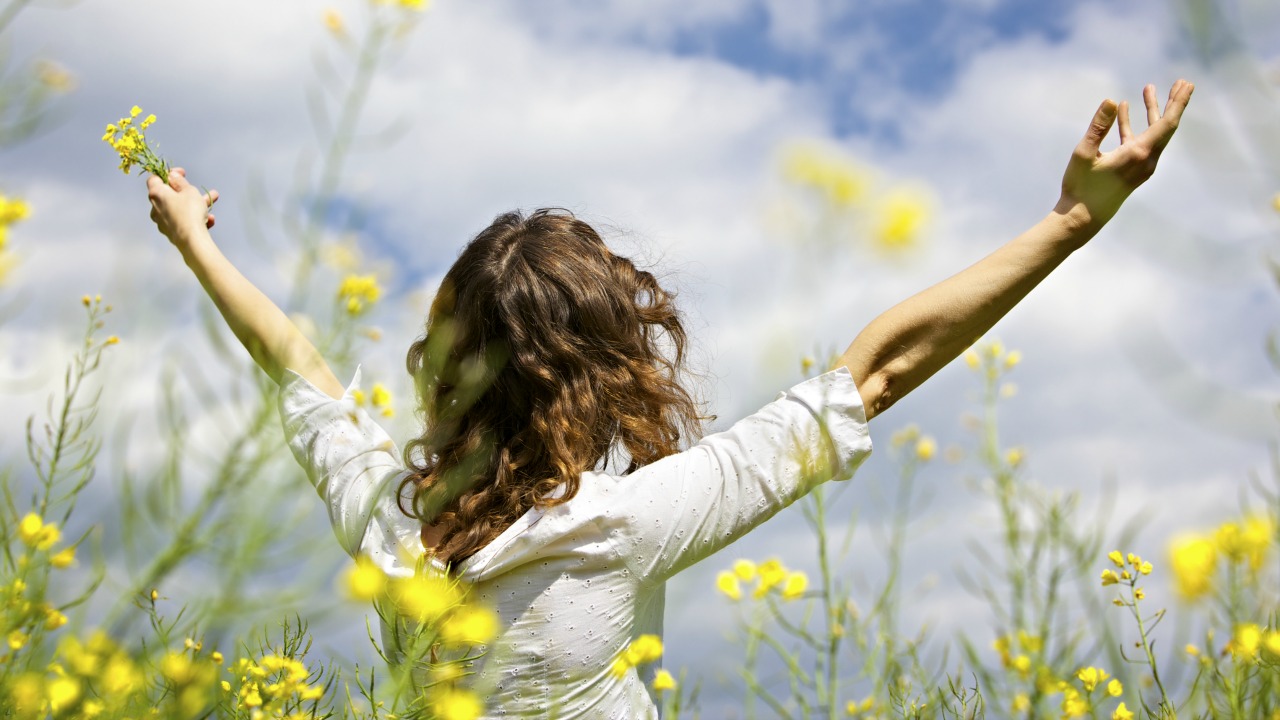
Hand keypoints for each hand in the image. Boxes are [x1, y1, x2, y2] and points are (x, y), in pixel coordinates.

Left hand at [147, 167, 218, 243]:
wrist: (192, 240)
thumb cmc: (190, 211)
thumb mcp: (189, 191)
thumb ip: (180, 181)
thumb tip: (171, 176)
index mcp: (156, 194)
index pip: (155, 178)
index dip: (168, 173)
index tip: (182, 173)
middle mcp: (155, 207)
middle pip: (170, 195)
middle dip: (187, 191)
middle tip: (200, 189)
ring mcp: (162, 221)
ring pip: (179, 208)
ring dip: (195, 205)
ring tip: (212, 202)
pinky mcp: (171, 232)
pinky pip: (182, 221)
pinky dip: (194, 218)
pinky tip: (209, 220)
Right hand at [1054, 79, 1193, 235]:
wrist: (1082, 217)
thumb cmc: (1080, 187)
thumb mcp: (1084, 153)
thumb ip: (1099, 126)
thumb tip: (1112, 100)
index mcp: (1138, 154)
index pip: (1167, 123)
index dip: (1178, 102)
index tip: (1187, 85)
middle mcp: (1146, 160)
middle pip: (1166, 127)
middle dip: (1173, 103)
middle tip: (1182, 82)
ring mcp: (1141, 167)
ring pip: (1153, 134)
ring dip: (1152, 112)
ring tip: (1149, 89)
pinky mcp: (1134, 170)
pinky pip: (1140, 142)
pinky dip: (1136, 125)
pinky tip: (1125, 110)